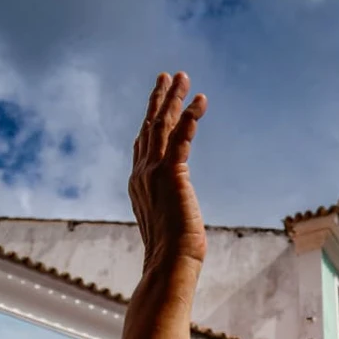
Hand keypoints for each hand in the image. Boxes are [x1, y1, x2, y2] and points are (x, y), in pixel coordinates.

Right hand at [129, 72, 208, 272]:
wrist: (169, 262)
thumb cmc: (172, 252)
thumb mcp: (166, 222)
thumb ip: (166, 207)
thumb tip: (175, 211)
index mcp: (138, 183)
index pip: (143, 143)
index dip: (150, 120)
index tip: (157, 102)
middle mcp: (141, 173)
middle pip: (150, 127)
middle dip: (160, 99)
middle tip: (169, 76)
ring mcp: (153, 172)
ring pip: (163, 125)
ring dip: (173, 98)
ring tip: (183, 77)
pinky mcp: (172, 174)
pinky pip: (182, 138)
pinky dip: (191, 117)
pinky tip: (200, 102)